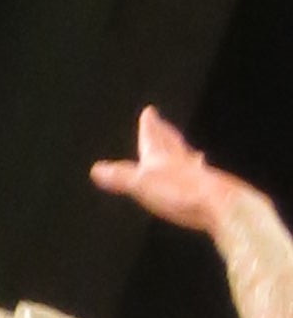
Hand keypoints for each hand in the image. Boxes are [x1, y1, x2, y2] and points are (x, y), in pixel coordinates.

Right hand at [90, 105, 247, 233]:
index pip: (153, 139)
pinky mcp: (210, 191)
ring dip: (183, 153)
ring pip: (187, 160)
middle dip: (164, 134)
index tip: (150, 112)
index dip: (149, 127)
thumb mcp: (142, 185)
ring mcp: (198, 176)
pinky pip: (199, 178)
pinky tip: (201, 176)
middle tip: (162, 123)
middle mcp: (181, 163)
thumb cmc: (181, 194)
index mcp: (162, 160)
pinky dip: (196, 174)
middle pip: (171, 144)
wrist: (221, 205)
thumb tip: (96, 170)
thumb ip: (120, 178)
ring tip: (186, 150)